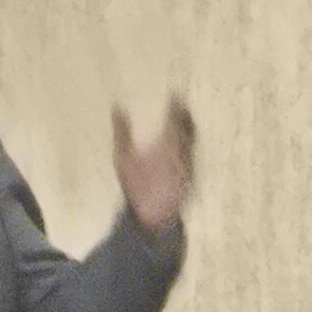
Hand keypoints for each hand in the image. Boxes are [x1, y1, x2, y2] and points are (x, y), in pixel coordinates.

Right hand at [112, 95, 194, 233]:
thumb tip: (118, 107)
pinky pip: (192, 157)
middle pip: (189, 128)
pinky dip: (187, 148)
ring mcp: (190, 164)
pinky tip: (181, 150)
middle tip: (181, 107)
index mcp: (169, 142)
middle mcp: (184, 150)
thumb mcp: (123, 158)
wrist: (154, 218)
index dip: (175, 104)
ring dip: (188, 132)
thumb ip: (122, 131)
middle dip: (185, 116)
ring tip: (182, 125)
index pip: (175, 117)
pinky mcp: (191, 177)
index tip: (174, 94)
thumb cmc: (137, 187)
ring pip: (192, 142)